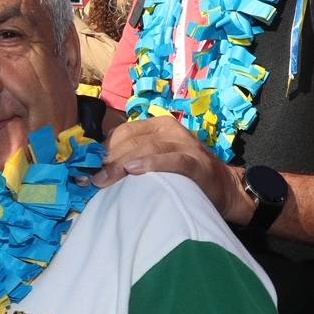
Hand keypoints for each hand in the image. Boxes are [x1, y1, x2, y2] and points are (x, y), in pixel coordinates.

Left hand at [92, 116, 253, 223]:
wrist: (224, 188)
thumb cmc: (183, 175)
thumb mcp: (158, 157)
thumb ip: (133, 156)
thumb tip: (97, 168)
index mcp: (158, 126)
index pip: (124, 131)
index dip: (104, 148)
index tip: (88, 167)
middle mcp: (170, 130)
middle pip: (132, 140)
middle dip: (109, 159)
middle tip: (93, 180)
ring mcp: (184, 144)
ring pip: (147, 147)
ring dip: (122, 164)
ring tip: (104, 180)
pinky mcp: (195, 162)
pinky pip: (171, 160)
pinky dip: (151, 164)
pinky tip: (133, 171)